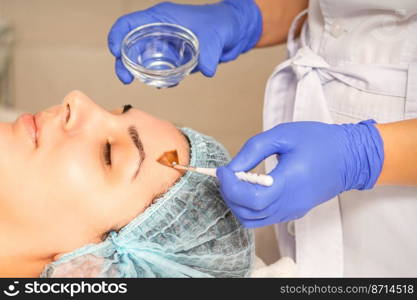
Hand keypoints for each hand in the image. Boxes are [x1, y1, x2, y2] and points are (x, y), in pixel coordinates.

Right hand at [108, 0, 261, 83]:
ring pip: (143, 58)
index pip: (129, 24)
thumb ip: (210, 52)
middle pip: (130, 44)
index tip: (116, 53)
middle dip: (124, 62)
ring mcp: (165, 44)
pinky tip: (168, 83)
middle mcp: (159, 30)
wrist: (233, 31)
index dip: (117, 36)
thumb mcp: (216, 35)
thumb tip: (207, 70)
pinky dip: (159, 77)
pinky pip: (159, 68)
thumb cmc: (221, 23)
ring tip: (152, 82)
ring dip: (141, 72)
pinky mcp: (174, 57)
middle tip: (126, 79)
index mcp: (162, 17)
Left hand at [217, 120, 383, 227]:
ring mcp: (292, 210)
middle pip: (248, 213)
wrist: (351, 157)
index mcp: (288, 183)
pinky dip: (251, 206)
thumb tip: (231, 168)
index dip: (230, 187)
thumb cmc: (318, 141)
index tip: (222, 170)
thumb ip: (253, 150)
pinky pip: (265, 217)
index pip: (250, 200)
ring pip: (254, 220)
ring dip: (238, 203)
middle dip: (229, 195)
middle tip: (227, 174)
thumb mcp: (283, 135)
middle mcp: (289, 203)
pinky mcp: (294, 211)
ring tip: (238, 180)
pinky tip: (253, 186)